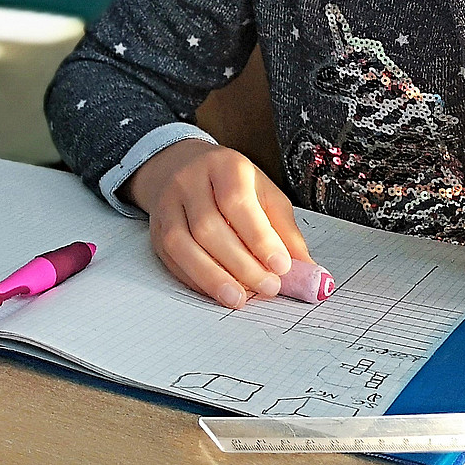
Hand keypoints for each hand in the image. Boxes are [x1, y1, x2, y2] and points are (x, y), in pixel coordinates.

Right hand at [127, 140, 311, 307]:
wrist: (184, 167)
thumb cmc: (232, 185)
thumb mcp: (265, 195)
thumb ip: (285, 231)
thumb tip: (308, 270)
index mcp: (223, 165)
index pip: (236, 202)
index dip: (258, 237)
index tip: (281, 266)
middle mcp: (189, 180)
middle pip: (208, 226)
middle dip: (240, 263)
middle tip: (268, 287)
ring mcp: (167, 204)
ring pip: (183, 244)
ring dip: (213, 277)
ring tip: (240, 298)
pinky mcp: (156, 228)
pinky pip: (171, 258)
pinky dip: (195, 279)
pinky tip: (216, 291)